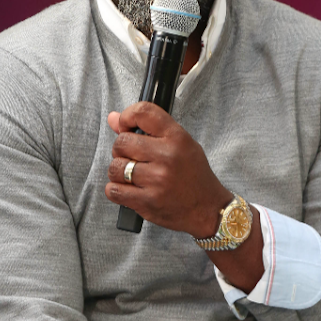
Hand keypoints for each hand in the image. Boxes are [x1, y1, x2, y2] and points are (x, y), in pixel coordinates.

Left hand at [105, 101, 232, 237]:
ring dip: (119, 171)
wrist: (207, 208)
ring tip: (132, 174)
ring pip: (115, 167)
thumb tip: (112, 118)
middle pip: (122, 142)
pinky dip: (116, 190)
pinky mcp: (147, 202)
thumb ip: (148, 129)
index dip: (126, 116)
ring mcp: (156, 180)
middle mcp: (167, 156)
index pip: (143, 112)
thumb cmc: (193, 174)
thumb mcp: (180, 144)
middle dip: (121, 149)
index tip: (124, 125)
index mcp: (177, 137)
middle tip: (132, 156)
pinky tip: (129, 189)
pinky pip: (113, 190)